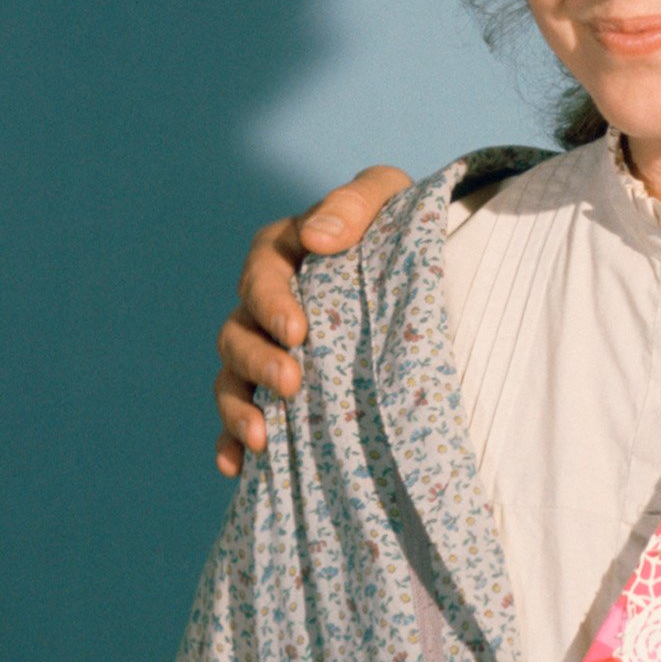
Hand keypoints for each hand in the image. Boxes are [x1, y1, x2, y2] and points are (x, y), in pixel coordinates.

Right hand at [213, 166, 413, 474]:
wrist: (428, 262)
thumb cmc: (400, 222)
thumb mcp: (388, 195)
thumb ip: (354, 202)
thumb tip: (316, 237)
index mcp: (283, 253)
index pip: (260, 274)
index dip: (270, 303)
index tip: (298, 330)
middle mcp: (265, 302)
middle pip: (238, 332)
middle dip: (258, 361)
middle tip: (291, 383)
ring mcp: (268, 346)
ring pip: (232, 377)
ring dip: (240, 407)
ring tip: (262, 438)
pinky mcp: (278, 386)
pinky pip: (243, 415)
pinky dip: (233, 440)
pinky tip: (238, 466)